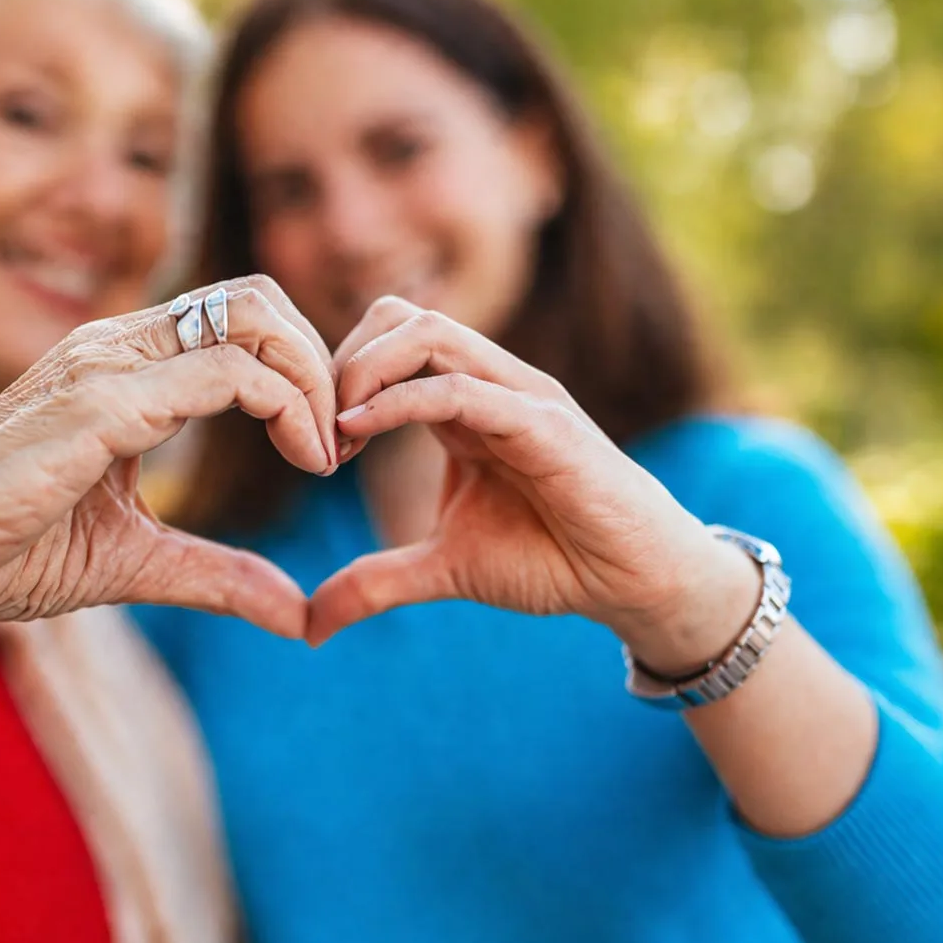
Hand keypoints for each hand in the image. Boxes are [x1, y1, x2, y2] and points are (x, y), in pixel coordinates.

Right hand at [0, 274, 337, 635]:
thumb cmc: (6, 550)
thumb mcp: (137, 560)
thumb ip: (218, 575)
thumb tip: (296, 614)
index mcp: (123, 367)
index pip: (238, 322)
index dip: (301, 371)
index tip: (324, 449)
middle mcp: (118, 345)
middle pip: (258, 298)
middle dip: (320, 361)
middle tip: (338, 443)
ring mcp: (108, 363)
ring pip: (253, 319)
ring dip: (314, 379)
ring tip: (327, 454)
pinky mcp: (102, 400)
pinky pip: (227, 373)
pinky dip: (288, 407)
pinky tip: (306, 460)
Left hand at [309, 297, 752, 659]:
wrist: (632, 581)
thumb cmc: (551, 559)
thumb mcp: (443, 568)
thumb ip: (376, 584)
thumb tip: (311, 627)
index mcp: (462, 402)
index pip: (387, 340)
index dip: (336, 378)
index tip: (311, 443)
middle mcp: (489, 383)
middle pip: (400, 316)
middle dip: (341, 361)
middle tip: (316, 430)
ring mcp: (518, 396)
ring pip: (427, 333)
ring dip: (363, 372)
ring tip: (337, 431)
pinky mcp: (544, 425)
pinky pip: (461, 389)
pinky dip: (400, 402)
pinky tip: (357, 432)